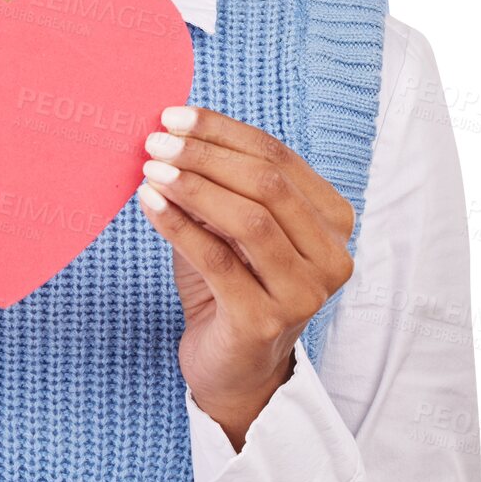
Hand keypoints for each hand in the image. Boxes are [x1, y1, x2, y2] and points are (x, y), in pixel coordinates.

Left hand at [137, 104, 356, 435]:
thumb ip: (221, 181)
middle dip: (206, 155)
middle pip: (268, 184)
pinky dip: (178, 225)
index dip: (224, 131)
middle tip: (156, 140)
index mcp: (332, 220)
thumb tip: (174, 130)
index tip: (174, 115)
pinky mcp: (265, 322)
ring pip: (249, 220)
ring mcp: (304, 293)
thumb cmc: (231, 282)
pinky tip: (148, 203)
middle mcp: (330, 257)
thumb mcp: (231, 224)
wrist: (232, 366)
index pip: (279, 157)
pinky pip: (217, 260)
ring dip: (193, 187)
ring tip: (150, 169)